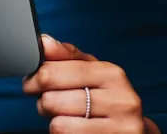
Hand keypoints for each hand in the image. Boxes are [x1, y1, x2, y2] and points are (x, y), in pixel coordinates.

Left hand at [23, 35, 157, 133]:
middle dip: (43, 101)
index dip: (34, 79)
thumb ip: (67, 56)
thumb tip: (44, 42)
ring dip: (53, 121)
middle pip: (52, 99)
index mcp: (111, 74)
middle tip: (48, 102)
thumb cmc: (107, 99)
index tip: (31, 83)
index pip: (53, 72)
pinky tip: (75, 129)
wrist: (134, 131)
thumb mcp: (92, 72)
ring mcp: (121, 128)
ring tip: (64, 117)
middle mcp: (120, 101)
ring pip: (59, 124)